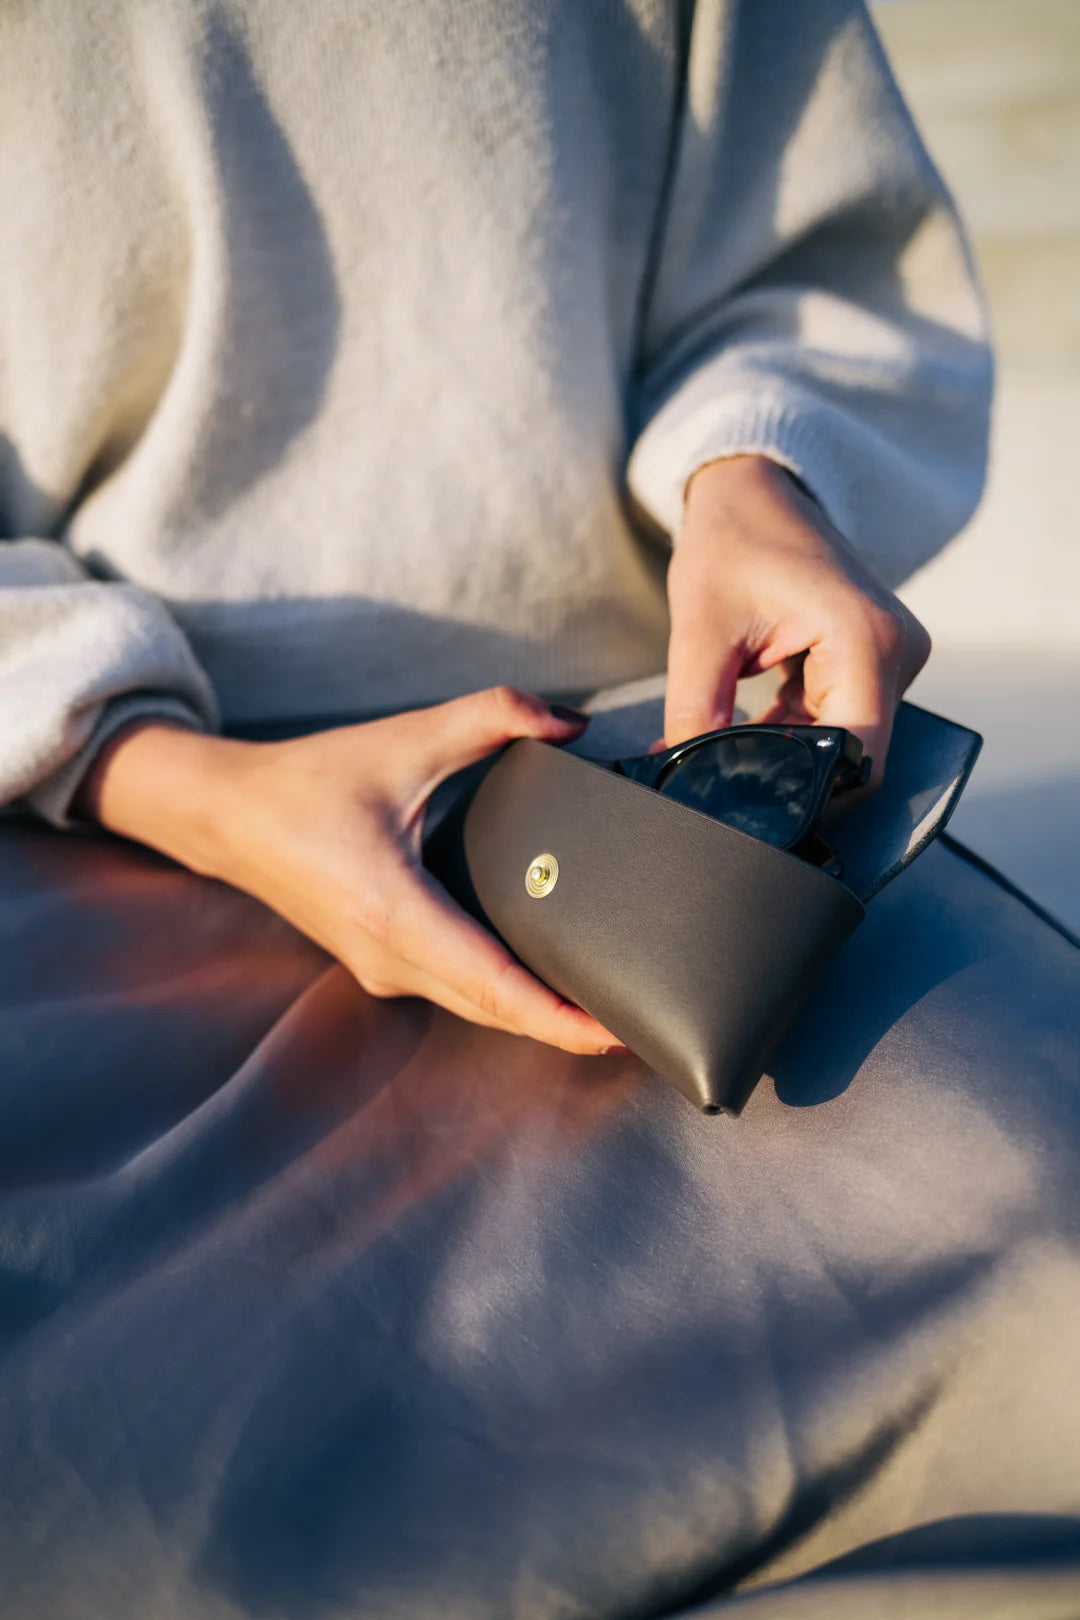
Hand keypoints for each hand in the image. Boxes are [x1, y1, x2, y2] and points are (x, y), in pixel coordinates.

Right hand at [76, 689, 624, 1054]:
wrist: (228, 816)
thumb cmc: (308, 781)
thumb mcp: (404, 738)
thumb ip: (492, 717)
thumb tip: (570, 723)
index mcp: (395, 912)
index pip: (494, 985)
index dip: (559, 1017)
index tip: (616, 1029)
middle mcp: (389, 958)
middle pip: (496, 1010)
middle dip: (568, 1025)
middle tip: (641, 1022)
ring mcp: (382, 969)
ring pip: (476, 1007)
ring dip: (538, 1014)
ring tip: (607, 1007)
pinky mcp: (380, 963)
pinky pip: (456, 991)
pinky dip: (505, 995)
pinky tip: (546, 980)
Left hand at [664, 456, 930, 783]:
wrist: (755, 491)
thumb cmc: (731, 543)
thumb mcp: (699, 633)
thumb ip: (694, 715)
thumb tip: (685, 780)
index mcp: (866, 639)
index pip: (856, 757)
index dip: (804, 792)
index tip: (745, 802)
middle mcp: (897, 653)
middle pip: (852, 758)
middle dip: (787, 777)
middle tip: (719, 780)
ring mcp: (892, 659)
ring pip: (842, 746)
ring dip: (784, 755)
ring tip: (722, 741)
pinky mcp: (874, 664)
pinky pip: (837, 724)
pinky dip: (790, 736)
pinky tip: (742, 728)